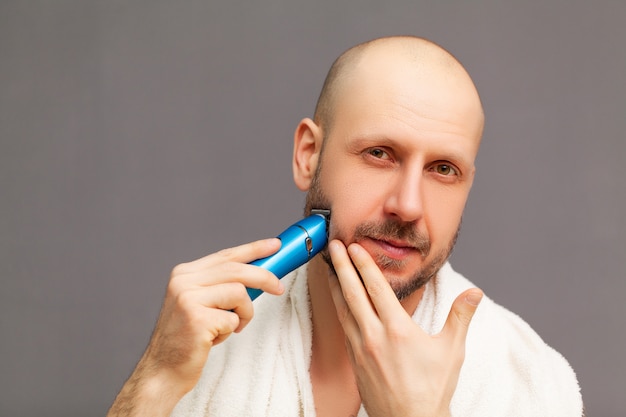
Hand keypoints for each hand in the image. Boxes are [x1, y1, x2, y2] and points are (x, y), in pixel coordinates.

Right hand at [107, 238, 282, 416]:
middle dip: (264, 277)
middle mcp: (183, 281)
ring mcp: (188, 299)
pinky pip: (233, 319)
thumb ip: (220, 286)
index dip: (254, 249)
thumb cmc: (188, 338)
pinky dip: (231, 331)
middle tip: (278, 288)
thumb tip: (258, 275)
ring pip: (239, 293)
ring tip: (230, 327)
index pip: (226, 255)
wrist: (163, 370)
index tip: (275, 245)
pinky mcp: (197, 318)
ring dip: (244, 314)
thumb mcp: (199, 303)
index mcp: (185, 274)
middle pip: (236, 269)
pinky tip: (214, 339)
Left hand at [327, 240, 481, 416]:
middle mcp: (374, 336)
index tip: (354, 247)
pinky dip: (340, 309)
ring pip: (343, 310)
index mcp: (398, 330)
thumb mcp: (451, 351)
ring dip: (336, 286)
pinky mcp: (354, 361)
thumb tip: (475, 293)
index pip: (376, 288)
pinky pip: (344, 328)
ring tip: (330, 268)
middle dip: (342, 266)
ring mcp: (360, 349)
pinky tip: (339, 302)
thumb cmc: (432, 390)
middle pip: (353, 293)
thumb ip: (460, 317)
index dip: (364, 264)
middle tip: (334, 246)